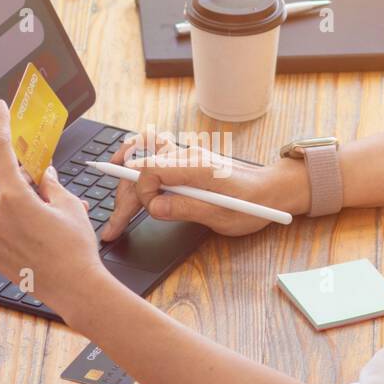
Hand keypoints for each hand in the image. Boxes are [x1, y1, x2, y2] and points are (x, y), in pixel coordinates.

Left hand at [0, 99, 111, 314]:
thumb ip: (51, 184)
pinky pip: (0, 232)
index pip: (0, 150)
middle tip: (51, 203)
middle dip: (26, 189)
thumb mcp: (69, 206)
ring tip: (48, 233)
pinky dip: (15, 232)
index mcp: (15, 197)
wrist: (75, 289)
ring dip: (22, 214)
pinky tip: (36, 245)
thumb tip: (43, 173)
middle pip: (8, 188)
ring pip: (4, 211)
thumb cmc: (75, 249)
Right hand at [99, 131, 309, 239]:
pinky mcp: (184, 161)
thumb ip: (186, 208)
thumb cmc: (252, 204)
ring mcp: (185, 156)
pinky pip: (152, 155)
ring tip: (115, 211)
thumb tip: (155, 207)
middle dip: (123, 196)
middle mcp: (187, 155)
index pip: (151, 168)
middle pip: (140, 165)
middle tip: (113, 228)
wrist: (271, 190)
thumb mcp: (222, 216)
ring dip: (125, 182)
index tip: (145, 211)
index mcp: (196, 166)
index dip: (141, 191)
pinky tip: (127, 180)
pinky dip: (135, 167)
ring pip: (142, 158)